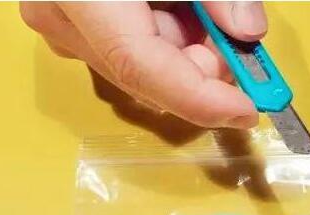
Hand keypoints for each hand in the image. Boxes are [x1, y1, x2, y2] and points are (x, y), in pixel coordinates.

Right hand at [20, 2, 266, 128]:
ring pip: (141, 71)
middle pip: (146, 75)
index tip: (245, 109)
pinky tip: (175, 9)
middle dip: (201, 70)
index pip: (139, 65)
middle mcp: (61, 19)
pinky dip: (166, 42)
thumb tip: (248, 30)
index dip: (197, 97)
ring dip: (185, 52)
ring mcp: (63, 29)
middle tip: (235, 42)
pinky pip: (130, 56)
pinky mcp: (72, 30)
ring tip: (199, 8)